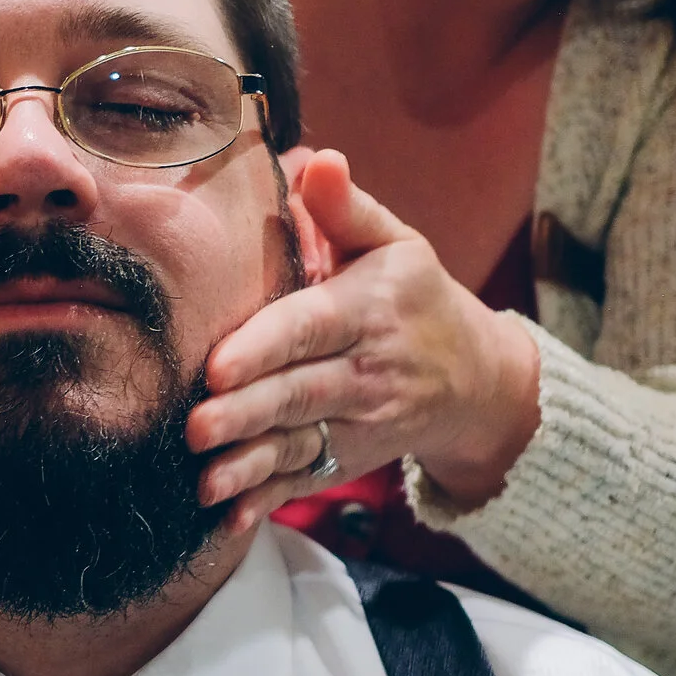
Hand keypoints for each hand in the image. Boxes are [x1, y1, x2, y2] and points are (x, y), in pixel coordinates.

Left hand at [188, 150, 541, 533]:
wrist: (480, 381)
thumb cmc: (418, 299)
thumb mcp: (398, 245)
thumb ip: (347, 209)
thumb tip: (316, 159)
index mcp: (367, 310)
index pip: (311, 327)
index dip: (265, 346)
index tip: (219, 362)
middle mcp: (365, 371)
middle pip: (299, 393)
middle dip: (247, 413)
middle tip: (195, 426)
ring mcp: (359, 423)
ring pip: (299, 445)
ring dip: (251, 466)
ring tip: (205, 480)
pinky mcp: (350, 459)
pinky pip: (307, 481)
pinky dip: (269, 501)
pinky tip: (231, 517)